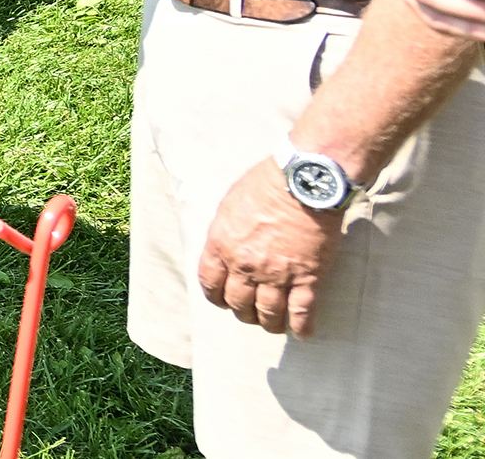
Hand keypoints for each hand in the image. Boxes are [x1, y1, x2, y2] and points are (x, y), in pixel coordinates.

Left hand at [198, 159, 338, 334]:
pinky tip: (303, 333)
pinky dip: (302, 327)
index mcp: (222, 246)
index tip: (222, 300)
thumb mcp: (230, 206)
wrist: (303, 184)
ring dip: (269, 323)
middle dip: (242, 311)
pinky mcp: (307, 277)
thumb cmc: (266, 186)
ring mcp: (277, 274)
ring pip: (268, 313)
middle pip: (238, 302)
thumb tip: (225, 247)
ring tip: (274, 325)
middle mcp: (246, 265)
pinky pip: (303, 312)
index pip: (210, 283)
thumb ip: (225, 232)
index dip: (215, 296)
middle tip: (250, 313)